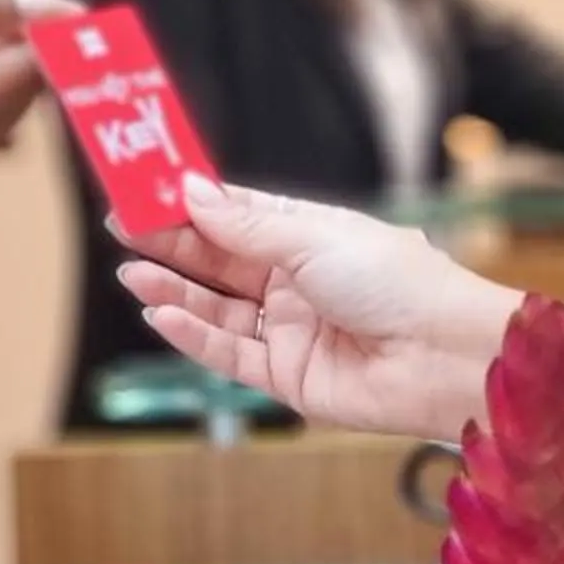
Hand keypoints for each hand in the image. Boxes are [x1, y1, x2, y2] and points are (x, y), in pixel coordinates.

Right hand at [118, 177, 515, 439]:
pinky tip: (162, 315)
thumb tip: (191, 192)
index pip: (237, 214)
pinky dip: (194, 335)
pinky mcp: (289, 376)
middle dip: (170, 243)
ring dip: (173, 291)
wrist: (444, 354)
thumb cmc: (398, 282)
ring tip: (131, 273)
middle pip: (219, 260)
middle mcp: (298, 281)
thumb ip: (246, 226)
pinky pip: (230, 354)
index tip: (142, 187)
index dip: (190, 203)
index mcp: (311, 235)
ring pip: (217, 308)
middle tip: (119, 226)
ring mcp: (291, 329)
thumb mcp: (314, 237)